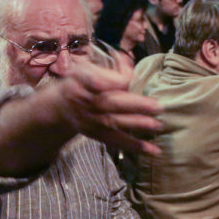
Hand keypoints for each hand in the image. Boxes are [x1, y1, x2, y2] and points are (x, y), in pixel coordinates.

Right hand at [48, 56, 163, 156]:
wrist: (60, 107)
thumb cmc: (79, 83)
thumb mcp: (86, 69)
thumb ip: (109, 69)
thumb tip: (132, 69)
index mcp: (81, 81)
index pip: (94, 80)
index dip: (104, 80)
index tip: (121, 80)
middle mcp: (85, 102)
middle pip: (110, 103)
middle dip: (135, 105)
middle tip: (158, 107)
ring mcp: (90, 121)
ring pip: (114, 123)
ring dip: (137, 125)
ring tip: (157, 126)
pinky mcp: (96, 135)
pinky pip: (116, 141)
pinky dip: (135, 146)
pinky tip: (153, 150)